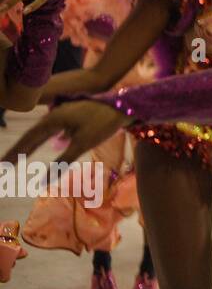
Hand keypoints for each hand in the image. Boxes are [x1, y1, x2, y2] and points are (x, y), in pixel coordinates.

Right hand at [0, 101, 128, 164]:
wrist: (123, 106)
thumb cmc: (103, 124)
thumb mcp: (82, 145)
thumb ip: (61, 162)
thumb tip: (43, 181)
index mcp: (53, 120)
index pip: (29, 139)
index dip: (15, 153)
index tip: (3, 165)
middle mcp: (54, 114)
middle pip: (32, 135)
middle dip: (18, 149)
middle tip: (4, 164)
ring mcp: (63, 113)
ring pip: (42, 131)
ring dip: (30, 144)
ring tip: (18, 156)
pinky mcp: (71, 115)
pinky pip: (53, 129)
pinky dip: (45, 138)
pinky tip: (45, 143)